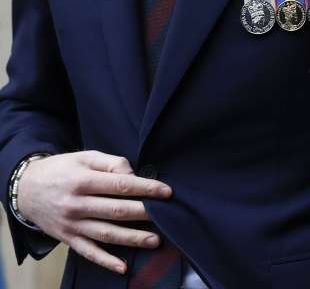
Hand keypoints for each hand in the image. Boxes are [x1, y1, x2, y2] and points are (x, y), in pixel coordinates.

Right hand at [16, 150, 171, 273]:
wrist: (26, 189)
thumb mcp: (85, 157)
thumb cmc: (63, 170)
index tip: (166, 192)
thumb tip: (133, 175)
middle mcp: (77, 205)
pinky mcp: (68, 238)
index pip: (120, 185)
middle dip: (144, 213)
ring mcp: (72, 224)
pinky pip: (88, 252)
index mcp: (82, 181)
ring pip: (106, 234)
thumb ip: (111, 163)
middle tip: (166, 215)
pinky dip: (105, 261)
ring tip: (155, 240)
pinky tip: (122, 267)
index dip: (146, 189)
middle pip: (116, 211)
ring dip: (132, 238)